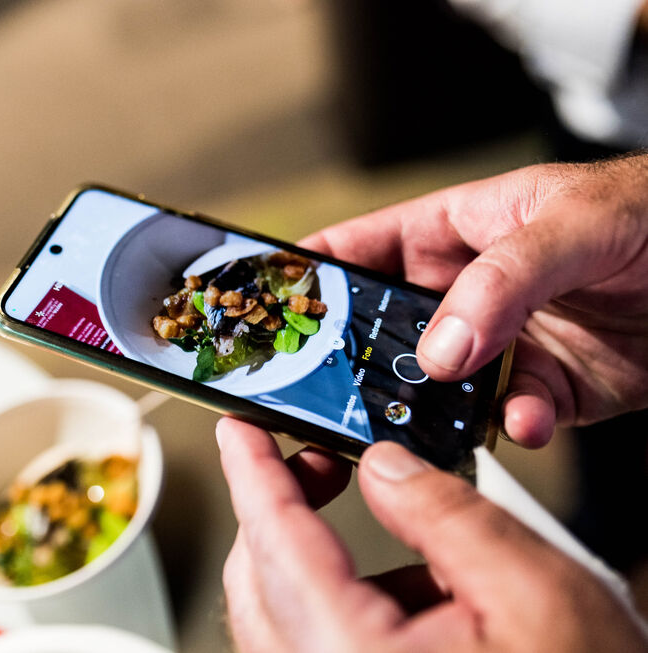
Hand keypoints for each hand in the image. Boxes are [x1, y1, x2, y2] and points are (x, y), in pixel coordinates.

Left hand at [217, 417, 647, 652]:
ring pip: (284, 616)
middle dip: (281, 510)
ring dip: (318, 559)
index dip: (254, 472)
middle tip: (321, 464)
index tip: (241, 430)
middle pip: (260, 580)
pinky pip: (316, 647)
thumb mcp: (536, 590)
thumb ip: (447, 516)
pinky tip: (416, 598)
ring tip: (399, 538)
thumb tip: (386, 469)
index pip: (274, 540)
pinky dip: (347, 606)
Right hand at [299, 155, 647, 446]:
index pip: (365, 247)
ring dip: (431, 406)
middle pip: (388, 327)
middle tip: (335, 386)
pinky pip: (509, 417)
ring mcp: (508, 343)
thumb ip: (503, 279)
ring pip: (439, 385)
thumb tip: (440, 348)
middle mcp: (474, 290)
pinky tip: (525, 419)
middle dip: (361, 358)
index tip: (273, 303)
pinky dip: (512, 427)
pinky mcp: (551, 390)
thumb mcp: (577, 222)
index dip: (314, 271)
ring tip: (425, 417)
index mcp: (461, 229)